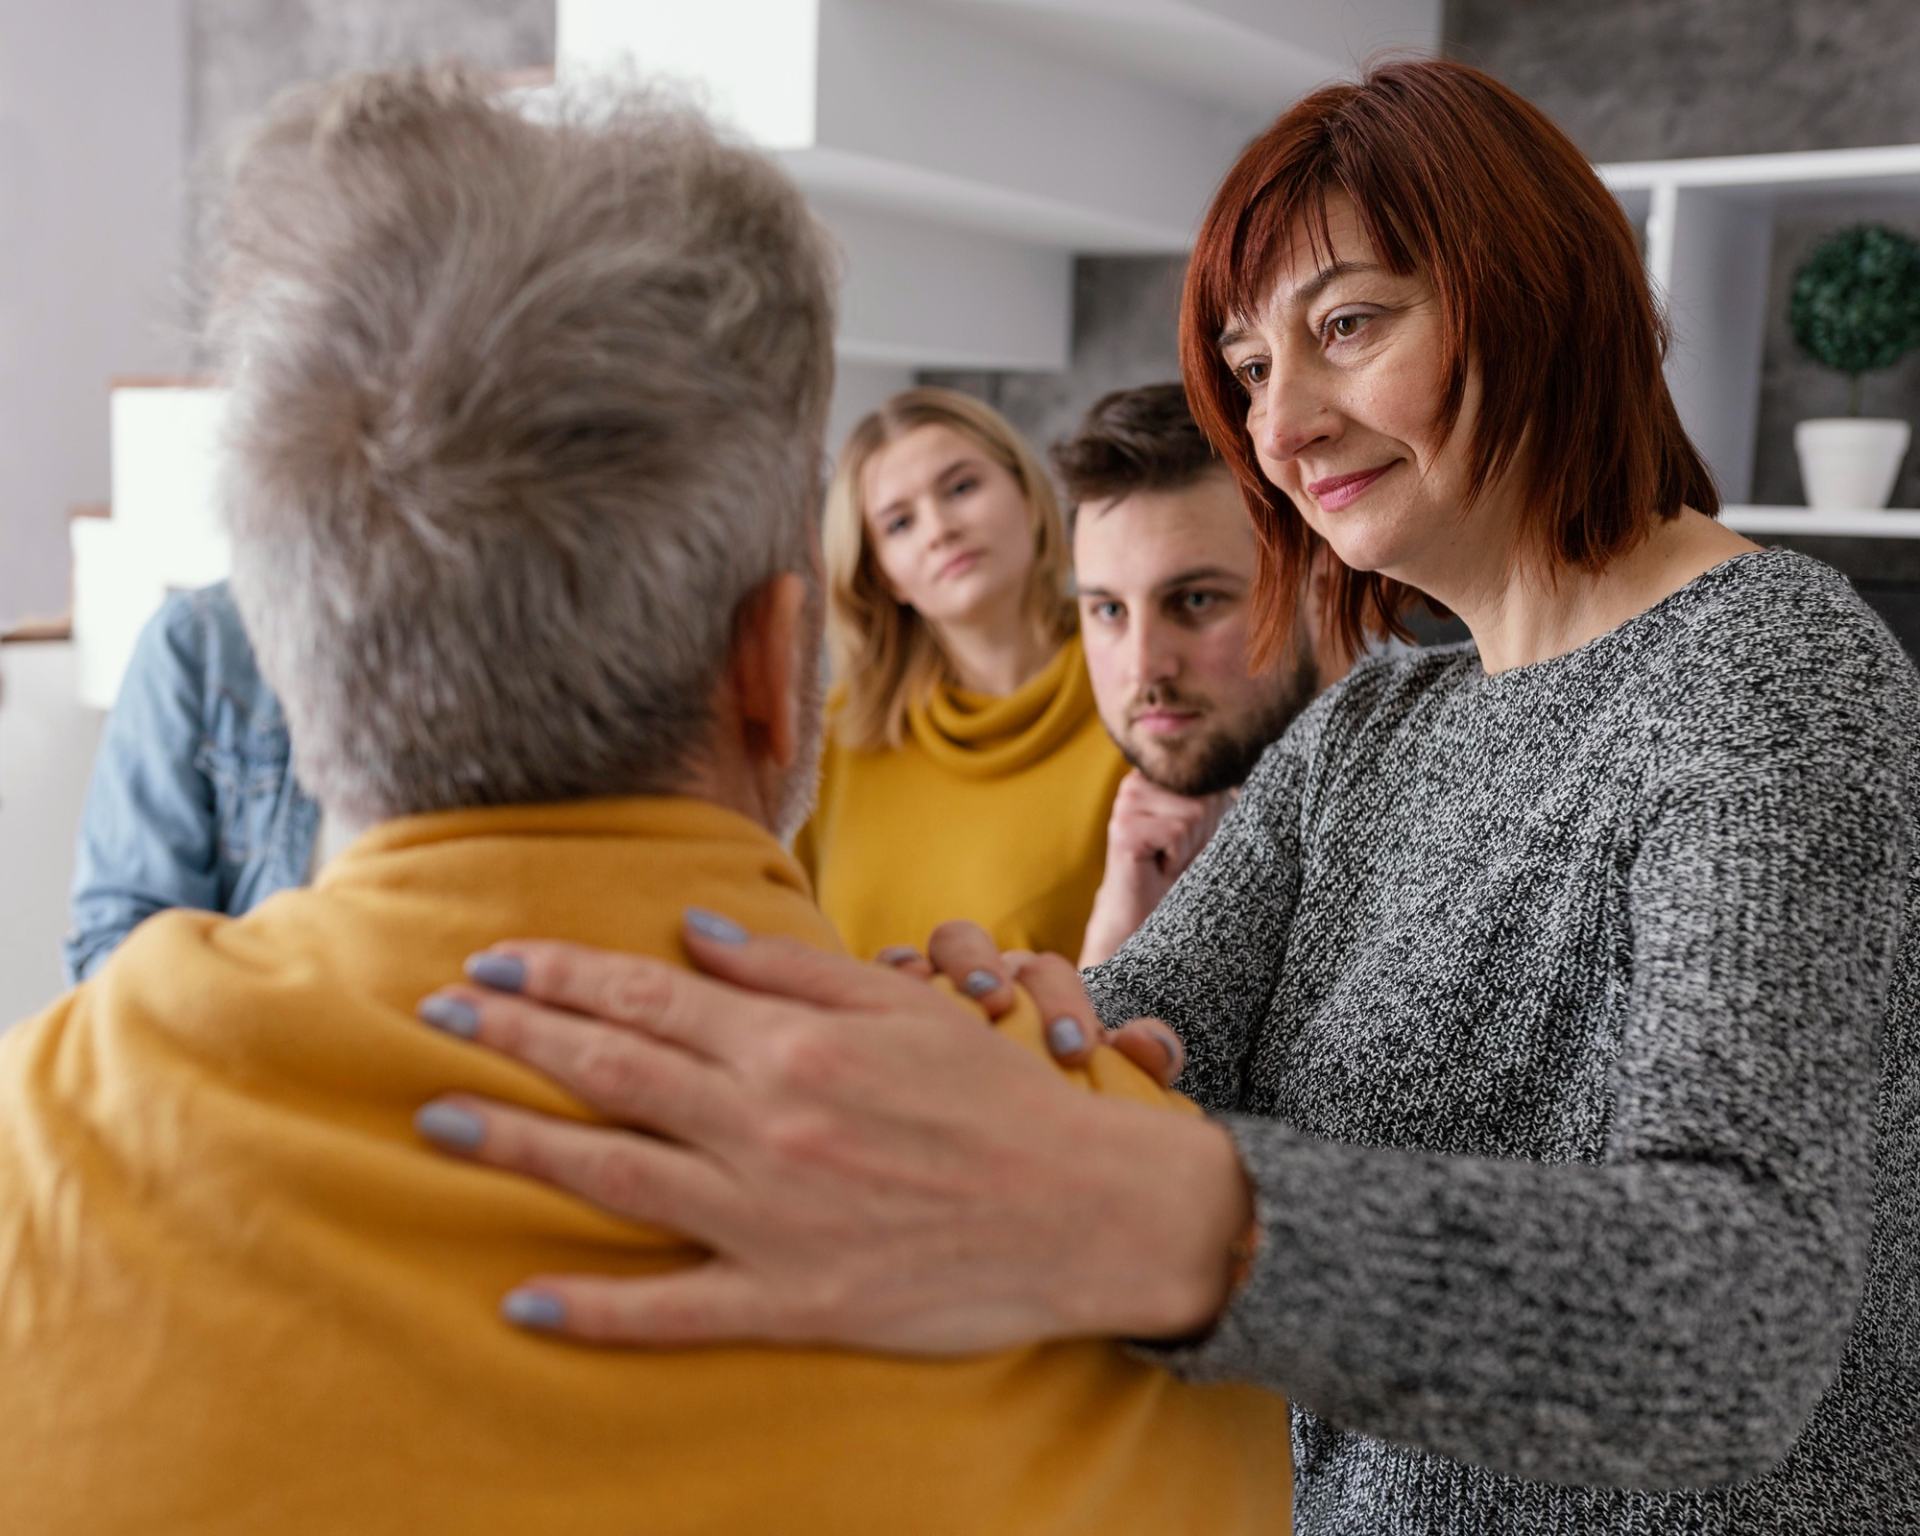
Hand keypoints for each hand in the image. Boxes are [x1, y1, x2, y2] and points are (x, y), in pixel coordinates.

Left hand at [414, 916, 1251, 1351]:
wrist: (1085, 1212)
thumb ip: (790, 968)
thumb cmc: (998, 1097)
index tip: (489, 961)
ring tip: (439, 1124)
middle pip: (610, 1073)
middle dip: (513, 1038)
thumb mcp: (902, 1007)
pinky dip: (594, 1308)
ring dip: (518, 1148)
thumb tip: (694, 928)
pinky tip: (521, 1296)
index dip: (558, 975)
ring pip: (615, 1176)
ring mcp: (771, 1219)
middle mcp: (764, 1124)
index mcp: (791, 1046)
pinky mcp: (792, 1302)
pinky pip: (672, 1311)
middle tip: (435, 1016)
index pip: (646, 999)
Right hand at [1079, 772, 1232, 966]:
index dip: (1214, 811)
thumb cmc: (1182, 868)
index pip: (1208, 774)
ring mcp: (1126, 801)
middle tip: (1178, 852)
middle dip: (1203, 830)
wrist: (1148, 914)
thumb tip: (1234, 776)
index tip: (1190, 834)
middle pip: (1204, 792)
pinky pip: (1177, 832)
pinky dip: (1177, 858)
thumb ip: (1213, 792)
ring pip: (1193, 812)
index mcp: (1156, 772)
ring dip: (1190, 846)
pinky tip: (1159, 867)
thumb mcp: (1206, 823)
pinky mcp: (1123, 828)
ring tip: (1169, 859)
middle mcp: (1137, 779)